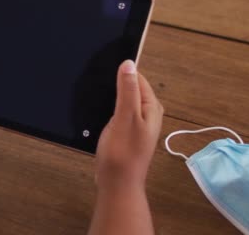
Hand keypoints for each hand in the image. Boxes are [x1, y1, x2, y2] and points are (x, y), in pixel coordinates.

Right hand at [95, 60, 163, 189]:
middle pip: (131, 89)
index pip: (138, 78)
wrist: (117, 183)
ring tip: (97, 96)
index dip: (122, 73)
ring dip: (112, 97)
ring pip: (123, 101)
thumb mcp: (125, 117)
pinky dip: (109, 109)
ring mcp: (137, 124)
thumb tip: (129, 64)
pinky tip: (99, 112)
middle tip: (98, 83)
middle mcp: (148, 114)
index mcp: (152, 107)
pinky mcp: (126, 133)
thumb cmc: (122, 152)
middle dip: (117, 84)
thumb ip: (128, 90)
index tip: (103, 70)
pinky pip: (119, 112)